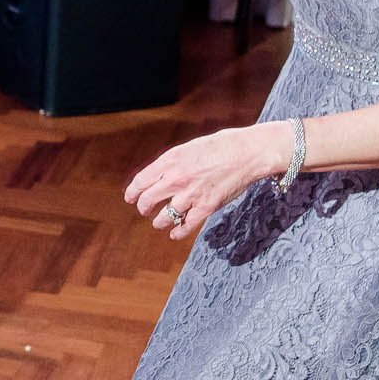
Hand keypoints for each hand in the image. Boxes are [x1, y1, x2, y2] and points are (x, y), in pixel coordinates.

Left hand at [123, 123, 284, 240]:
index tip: (130, 198)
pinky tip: (175, 233)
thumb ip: (174, 162)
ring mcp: (190, 195)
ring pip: (164, 217)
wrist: (249, 153)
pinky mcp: (206, 207)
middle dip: (143, 208)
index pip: (142, 180)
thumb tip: (161, 174)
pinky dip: (178, 232)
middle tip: (144, 210)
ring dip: (159, 222)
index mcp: (171, 159)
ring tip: (159, 222)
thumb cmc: (223, 146)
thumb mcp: (190, 147)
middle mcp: (176, 178)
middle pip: (148, 200)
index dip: (132, 192)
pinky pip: (185, 226)